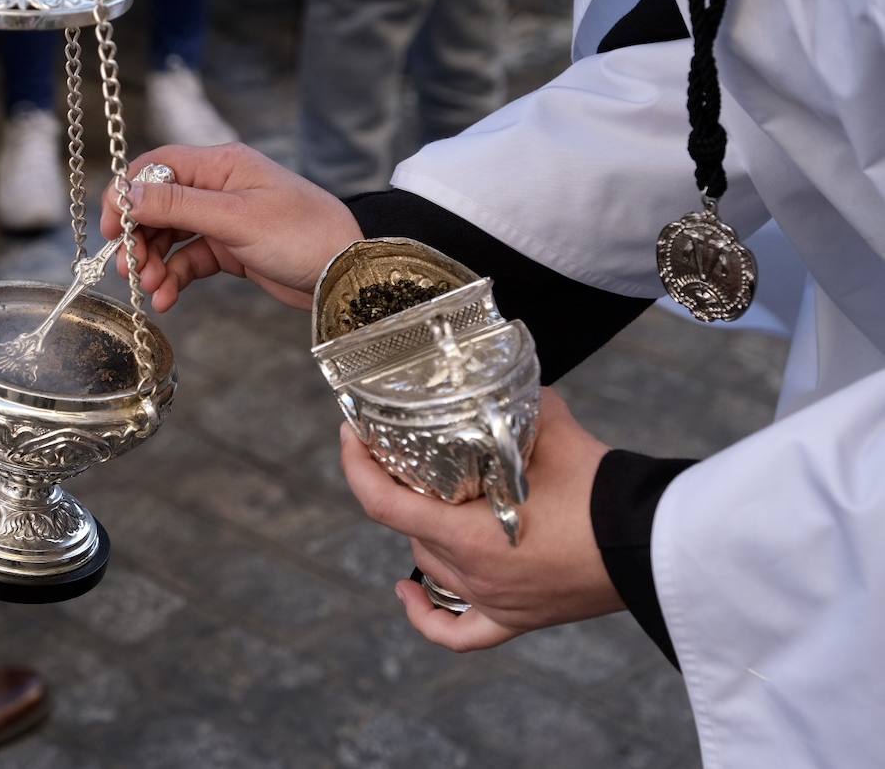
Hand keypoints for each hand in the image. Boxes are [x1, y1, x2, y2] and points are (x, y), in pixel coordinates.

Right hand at [99, 143, 362, 311]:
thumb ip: (179, 205)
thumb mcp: (236, 218)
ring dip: (153, 262)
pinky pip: (189, 260)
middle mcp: (218, 187)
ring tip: (150, 288)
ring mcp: (224, 219)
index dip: (127, 195)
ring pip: (170, 237)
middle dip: (138, 237)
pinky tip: (167, 298)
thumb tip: (128, 194)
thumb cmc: (303, 234)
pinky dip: (174, 278)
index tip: (110, 228)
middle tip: (128, 269)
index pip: (156, 167)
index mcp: (220, 165)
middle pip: (158, 205)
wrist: (347, 273)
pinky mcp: (230, 250)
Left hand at [339, 388, 622, 651]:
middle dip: (400, 492)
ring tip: (426, 499)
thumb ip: (514, 402)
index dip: (355, 467)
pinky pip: (459, 632)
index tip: (350, 436)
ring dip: (422, 533)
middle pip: (408, 532)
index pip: (382, 503)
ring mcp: (494, 601)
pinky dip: (427, 617)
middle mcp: (472, 574)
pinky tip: (408, 593)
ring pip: (431, 568)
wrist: (657, 542)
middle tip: (405, 455)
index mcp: (468, 534)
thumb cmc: (602, 489)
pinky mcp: (518, 618)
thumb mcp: (550, 429)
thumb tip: (497, 372)